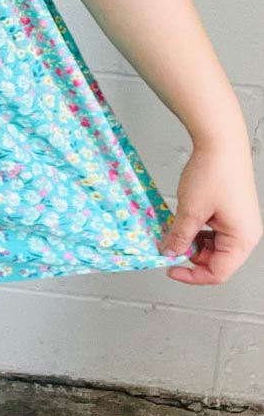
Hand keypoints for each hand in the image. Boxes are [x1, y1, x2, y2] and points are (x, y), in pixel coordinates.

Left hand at [159, 138, 262, 284]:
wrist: (220, 141)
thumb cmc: (214, 172)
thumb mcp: (190, 209)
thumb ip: (179, 236)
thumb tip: (170, 252)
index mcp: (242, 239)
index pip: (218, 272)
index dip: (192, 275)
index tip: (170, 268)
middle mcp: (246, 233)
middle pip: (217, 260)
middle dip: (192, 255)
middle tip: (171, 245)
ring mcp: (240, 221)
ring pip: (214, 245)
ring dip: (193, 241)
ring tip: (176, 229)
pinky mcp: (232, 210)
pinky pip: (214, 230)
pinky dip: (198, 229)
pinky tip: (184, 219)